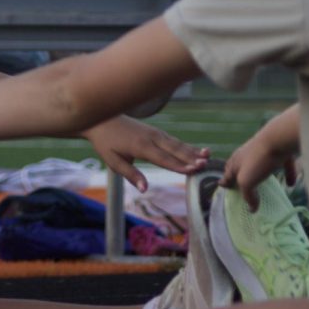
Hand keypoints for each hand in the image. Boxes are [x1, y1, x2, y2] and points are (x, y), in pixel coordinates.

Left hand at [82, 117, 208, 191]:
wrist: (100, 119)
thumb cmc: (105, 143)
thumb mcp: (113, 161)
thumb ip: (130, 175)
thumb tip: (145, 189)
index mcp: (141, 146)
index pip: (163, 158)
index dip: (179, 165)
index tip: (193, 170)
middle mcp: (151, 138)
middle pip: (174, 150)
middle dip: (191, 157)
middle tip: (206, 164)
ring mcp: (154, 133)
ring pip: (176, 144)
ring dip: (192, 150)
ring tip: (207, 156)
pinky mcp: (155, 132)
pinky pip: (173, 140)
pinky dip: (186, 145)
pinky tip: (196, 150)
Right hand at [222, 135, 295, 210]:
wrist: (279, 139)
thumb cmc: (257, 160)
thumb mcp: (247, 181)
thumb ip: (248, 196)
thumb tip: (252, 209)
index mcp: (236, 161)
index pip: (227, 173)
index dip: (226, 182)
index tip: (224, 188)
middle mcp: (248, 155)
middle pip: (242, 167)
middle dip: (242, 176)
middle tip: (243, 186)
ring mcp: (265, 152)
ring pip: (262, 164)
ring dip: (264, 174)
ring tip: (266, 184)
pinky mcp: (282, 152)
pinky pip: (283, 165)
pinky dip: (287, 174)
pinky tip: (291, 184)